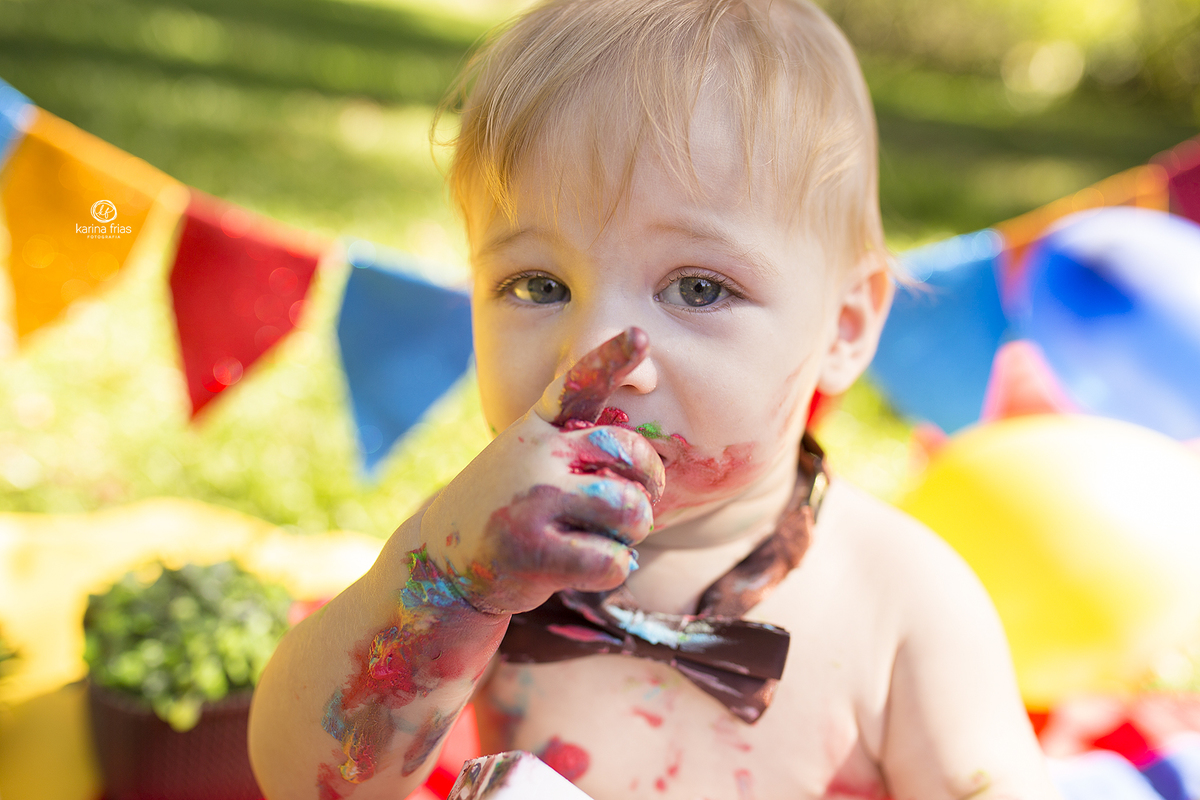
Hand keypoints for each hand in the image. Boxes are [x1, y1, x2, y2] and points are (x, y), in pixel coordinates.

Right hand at [421, 328, 665, 614]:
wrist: (444, 561)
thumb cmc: (513, 507)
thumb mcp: (531, 459)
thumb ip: (577, 442)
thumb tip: (646, 461)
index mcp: (539, 426)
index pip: (580, 383)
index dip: (613, 357)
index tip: (640, 334)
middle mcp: (536, 454)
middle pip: (631, 454)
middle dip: (647, 486)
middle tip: (629, 508)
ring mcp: (533, 500)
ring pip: (631, 511)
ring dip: (630, 534)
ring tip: (601, 538)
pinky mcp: (534, 551)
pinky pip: (612, 560)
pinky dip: (612, 569)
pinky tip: (585, 567)